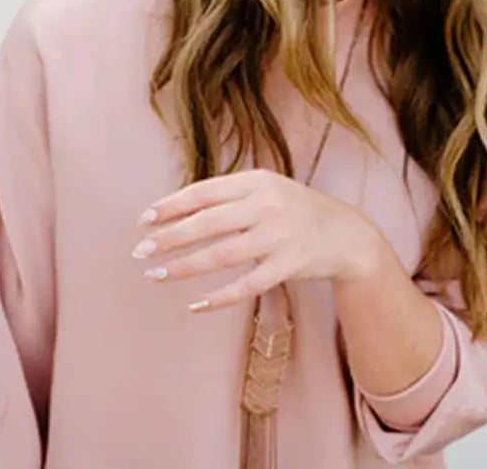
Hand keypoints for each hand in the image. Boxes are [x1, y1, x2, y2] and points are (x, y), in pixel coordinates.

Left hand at [131, 169, 382, 312]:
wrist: (346, 233)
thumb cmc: (295, 210)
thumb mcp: (267, 190)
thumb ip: (230, 196)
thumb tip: (174, 211)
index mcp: (258, 181)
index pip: (205, 192)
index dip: (171, 206)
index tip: (143, 220)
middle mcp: (268, 205)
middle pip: (208, 222)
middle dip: (170, 237)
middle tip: (140, 251)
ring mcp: (279, 236)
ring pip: (222, 254)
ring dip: (185, 266)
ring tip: (156, 274)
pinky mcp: (288, 265)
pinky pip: (247, 285)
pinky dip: (218, 298)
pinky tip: (195, 305)